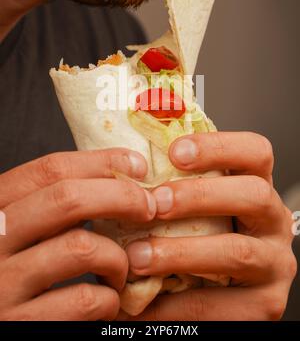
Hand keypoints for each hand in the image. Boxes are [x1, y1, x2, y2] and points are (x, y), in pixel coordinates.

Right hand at [0, 149, 155, 319]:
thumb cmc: (18, 270)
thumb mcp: (25, 228)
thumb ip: (54, 204)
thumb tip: (119, 174)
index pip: (49, 169)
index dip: (101, 162)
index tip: (137, 165)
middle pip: (67, 199)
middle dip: (122, 196)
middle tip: (148, 208)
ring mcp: (3, 285)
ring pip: (81, 248)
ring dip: (117, 258)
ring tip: (119, 270)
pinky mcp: (21, 325)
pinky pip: (84, 300)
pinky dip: (109, 299)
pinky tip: (106, 301)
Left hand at [125, 132, 296, 320]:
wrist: (224, 296)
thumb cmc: (201, 235)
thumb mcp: (196, 205)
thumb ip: (176, 183)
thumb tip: (128, 161)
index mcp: (258, 186)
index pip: (256, 152)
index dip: (218, 147)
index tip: (174, 151)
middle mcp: (274, 221)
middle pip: (254, 194)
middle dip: (200, 195)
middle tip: (155, 203)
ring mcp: (275, 264)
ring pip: (238, 252)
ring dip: (181, 252)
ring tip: (138, 257)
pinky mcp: (265, 305)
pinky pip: (220, 305)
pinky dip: (176, 305)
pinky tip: (142, 303)